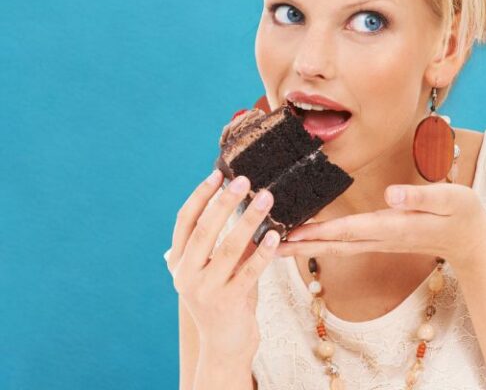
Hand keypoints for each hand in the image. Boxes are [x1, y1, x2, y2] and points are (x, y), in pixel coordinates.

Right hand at [164, 170, 280, 358]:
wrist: (224, 343)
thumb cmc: (223, 295)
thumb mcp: (214, 267)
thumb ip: (221, 239)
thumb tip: (244, 198)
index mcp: (178, 261)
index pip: (185, 221)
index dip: (200, 196)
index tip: (218, 174)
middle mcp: (186, 275)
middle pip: (205, 230)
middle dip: (225, 202)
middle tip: (245, 180)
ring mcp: (205, 290)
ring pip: (229, 248)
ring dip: (249, 220)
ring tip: (266, 197)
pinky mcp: (229, 303)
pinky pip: (249, 272)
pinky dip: (262, 252)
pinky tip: (274, 234)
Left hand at [277, 183, 485, 270]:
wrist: (472, 241)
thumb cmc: (463, 214)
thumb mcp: (449, 198)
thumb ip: (420, 196)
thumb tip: (391, 194)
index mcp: (394, 226)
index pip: (349, 230)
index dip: (318, 231)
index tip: (291, 234)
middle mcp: (381, 237)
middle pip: (333, 243)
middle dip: (300, 244)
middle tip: (266, 244)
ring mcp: (379, 241)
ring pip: (335, 246)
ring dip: (305, 245)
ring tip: (275, 244)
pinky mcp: (380, 238)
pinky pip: (344, 242)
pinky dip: (320, 241)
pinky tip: (306, 238)